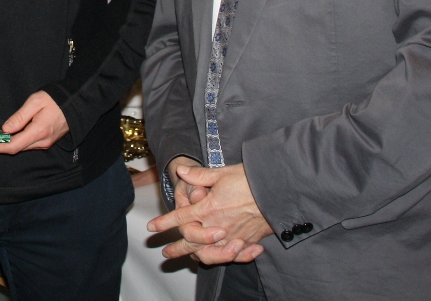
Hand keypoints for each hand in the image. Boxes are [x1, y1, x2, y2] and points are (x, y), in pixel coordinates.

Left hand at [0, 91, 68, 153]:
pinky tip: (6, 137)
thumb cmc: (55, 99)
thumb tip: (5, 129)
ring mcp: (45, 143)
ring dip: (4, 146)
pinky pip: (27, 145)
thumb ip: (19, 116)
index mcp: (38, 131)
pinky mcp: (47, 141)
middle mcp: (41, 142)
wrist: (76, 103)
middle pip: (14, 149)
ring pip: (21, 148)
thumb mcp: (35, 102)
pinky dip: (14, 143)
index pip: (12, 146)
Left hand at [147, 163, 273, 264]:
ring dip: (197, 257)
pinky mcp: (248, 242)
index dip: (165, 223)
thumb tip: (181, 170)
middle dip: (177, 248)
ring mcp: (233, 236)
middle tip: (166, 253)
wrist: (277, 190)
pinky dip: (225, 258)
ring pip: (209, 254)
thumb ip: (200, 176)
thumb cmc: (249, 179)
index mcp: (208, 208)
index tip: (152, 228)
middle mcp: (217, 226)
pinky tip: (219, 256)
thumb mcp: (222, 173)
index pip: (181, 218)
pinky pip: (232, 256)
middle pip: (191, 242)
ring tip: (190, 259)